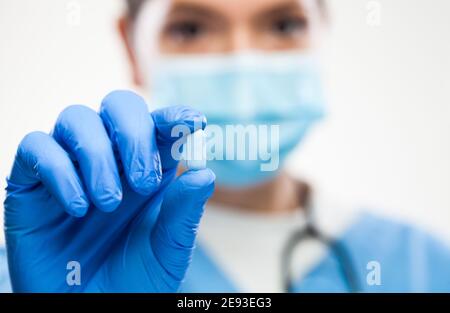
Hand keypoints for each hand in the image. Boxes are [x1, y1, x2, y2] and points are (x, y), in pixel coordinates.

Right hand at [4, 90, 214, 291]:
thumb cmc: (134, 281)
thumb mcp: (167, 250)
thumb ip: (184, 212)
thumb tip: (205, 174)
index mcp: (149, 167)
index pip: (160, 125)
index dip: (175, 116)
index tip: (193, 122)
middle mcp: (111, 158)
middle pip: (119, 106)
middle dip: (133, 134)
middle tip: (144, 182)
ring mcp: (71, 166)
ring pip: (77, 118)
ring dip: (96, 156)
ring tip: (108, 203)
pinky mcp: (32, 183)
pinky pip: (37, 148)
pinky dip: (59, 170)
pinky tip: (78, 208)